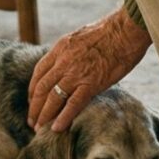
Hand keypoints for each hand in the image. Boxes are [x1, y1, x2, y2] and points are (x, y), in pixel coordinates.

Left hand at [28, 7, 151, 131]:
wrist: (126, 30)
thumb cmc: (111, 31)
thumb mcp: (81, 36)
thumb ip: (71, 50)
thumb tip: (70, 60)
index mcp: (61, 48)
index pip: (39, 72)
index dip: (33, 89)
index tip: (32, 100)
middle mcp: (64, 61)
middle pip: (42, 88)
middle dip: (35, 107)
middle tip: (32, 121)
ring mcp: (76, 73)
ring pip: (53, 98)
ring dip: (44, 115)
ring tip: (40, 129)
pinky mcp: (91, 83)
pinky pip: (73, 104)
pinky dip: (63, 117)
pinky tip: (58, 128)